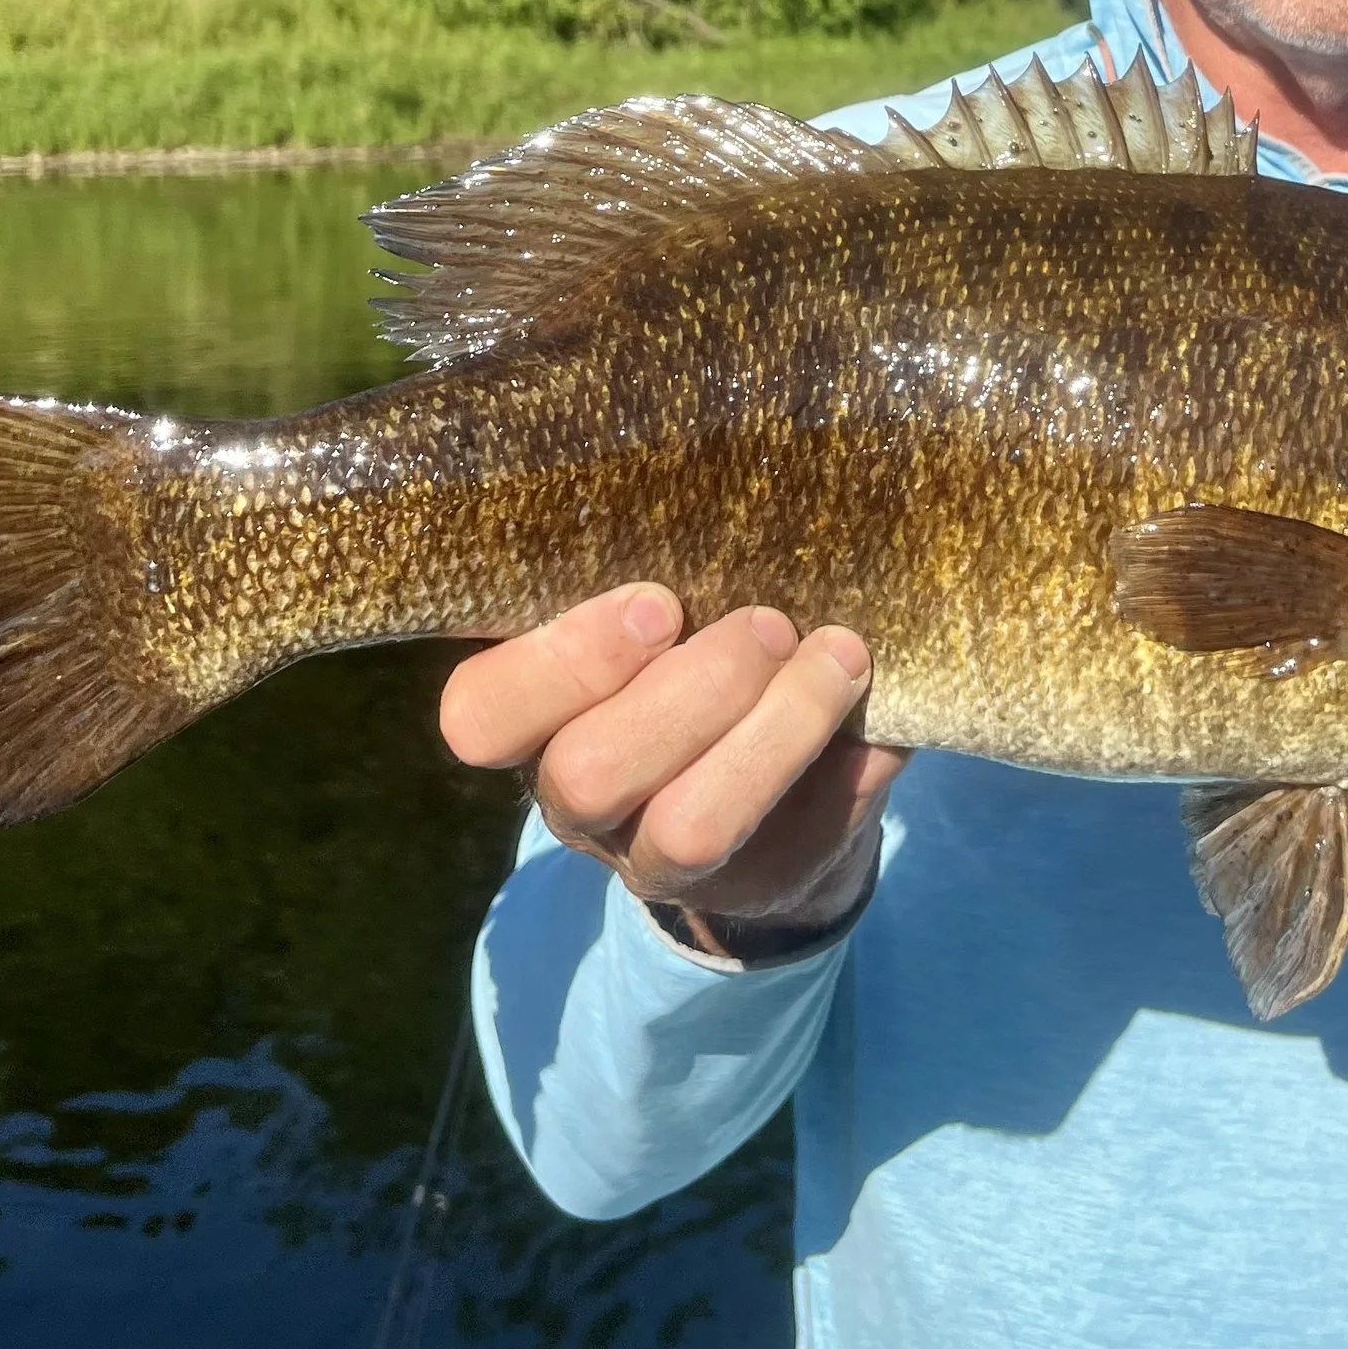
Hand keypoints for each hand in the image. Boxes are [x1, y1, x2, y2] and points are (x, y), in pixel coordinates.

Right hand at [440, 584, 907, 944]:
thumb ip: (657, 558)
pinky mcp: (754, 883)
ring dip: (777, 728)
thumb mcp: (661, 607)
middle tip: (770, 623)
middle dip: (694, 687)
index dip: (566, 659)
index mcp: (536, 719)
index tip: (661, 603)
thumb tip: (725, 464)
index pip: (482, 715)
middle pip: (587, 774)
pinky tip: (865, 696)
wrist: (778, 769)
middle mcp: (578, 803)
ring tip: (837, 657)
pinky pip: (795, 840)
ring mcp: (658, 858)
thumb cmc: (698, 643)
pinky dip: (845, 757)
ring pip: (690, 827)